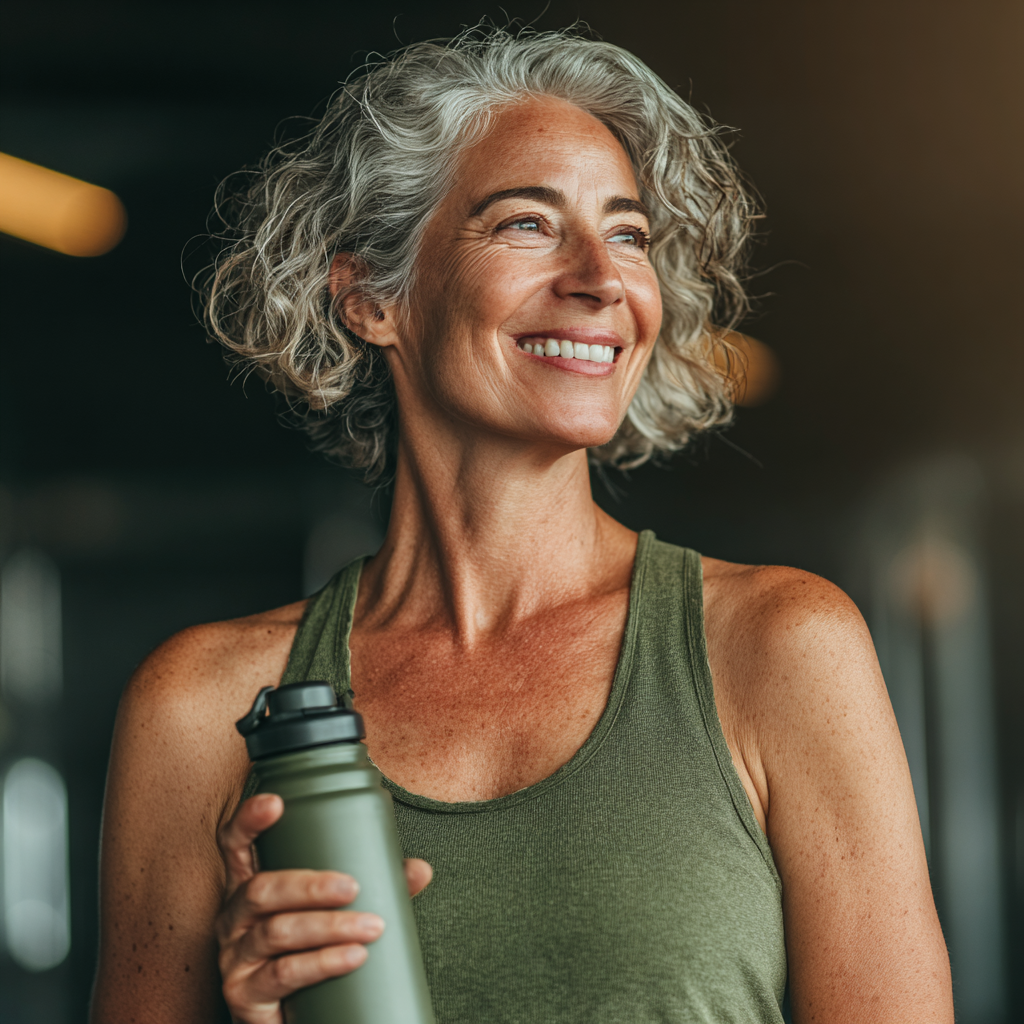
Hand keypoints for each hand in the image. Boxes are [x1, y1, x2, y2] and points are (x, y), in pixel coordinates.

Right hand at [215, 793, 431, 1023]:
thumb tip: (419, 869)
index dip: (248, 821)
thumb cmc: (310, 950)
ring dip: (328, 927)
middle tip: (353, 886)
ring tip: (371, 927)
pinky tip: (353, 957)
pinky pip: (282, 975)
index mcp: (250, 885)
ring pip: (275, 933)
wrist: (292, 1018)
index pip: (235, 846)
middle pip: (261, 890)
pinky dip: (322, 963)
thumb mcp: (333, 914)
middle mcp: (234, 917)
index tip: (275, 803)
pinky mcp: (243, 996)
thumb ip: (374, 888)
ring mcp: (235, 958)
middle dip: (309, 885)